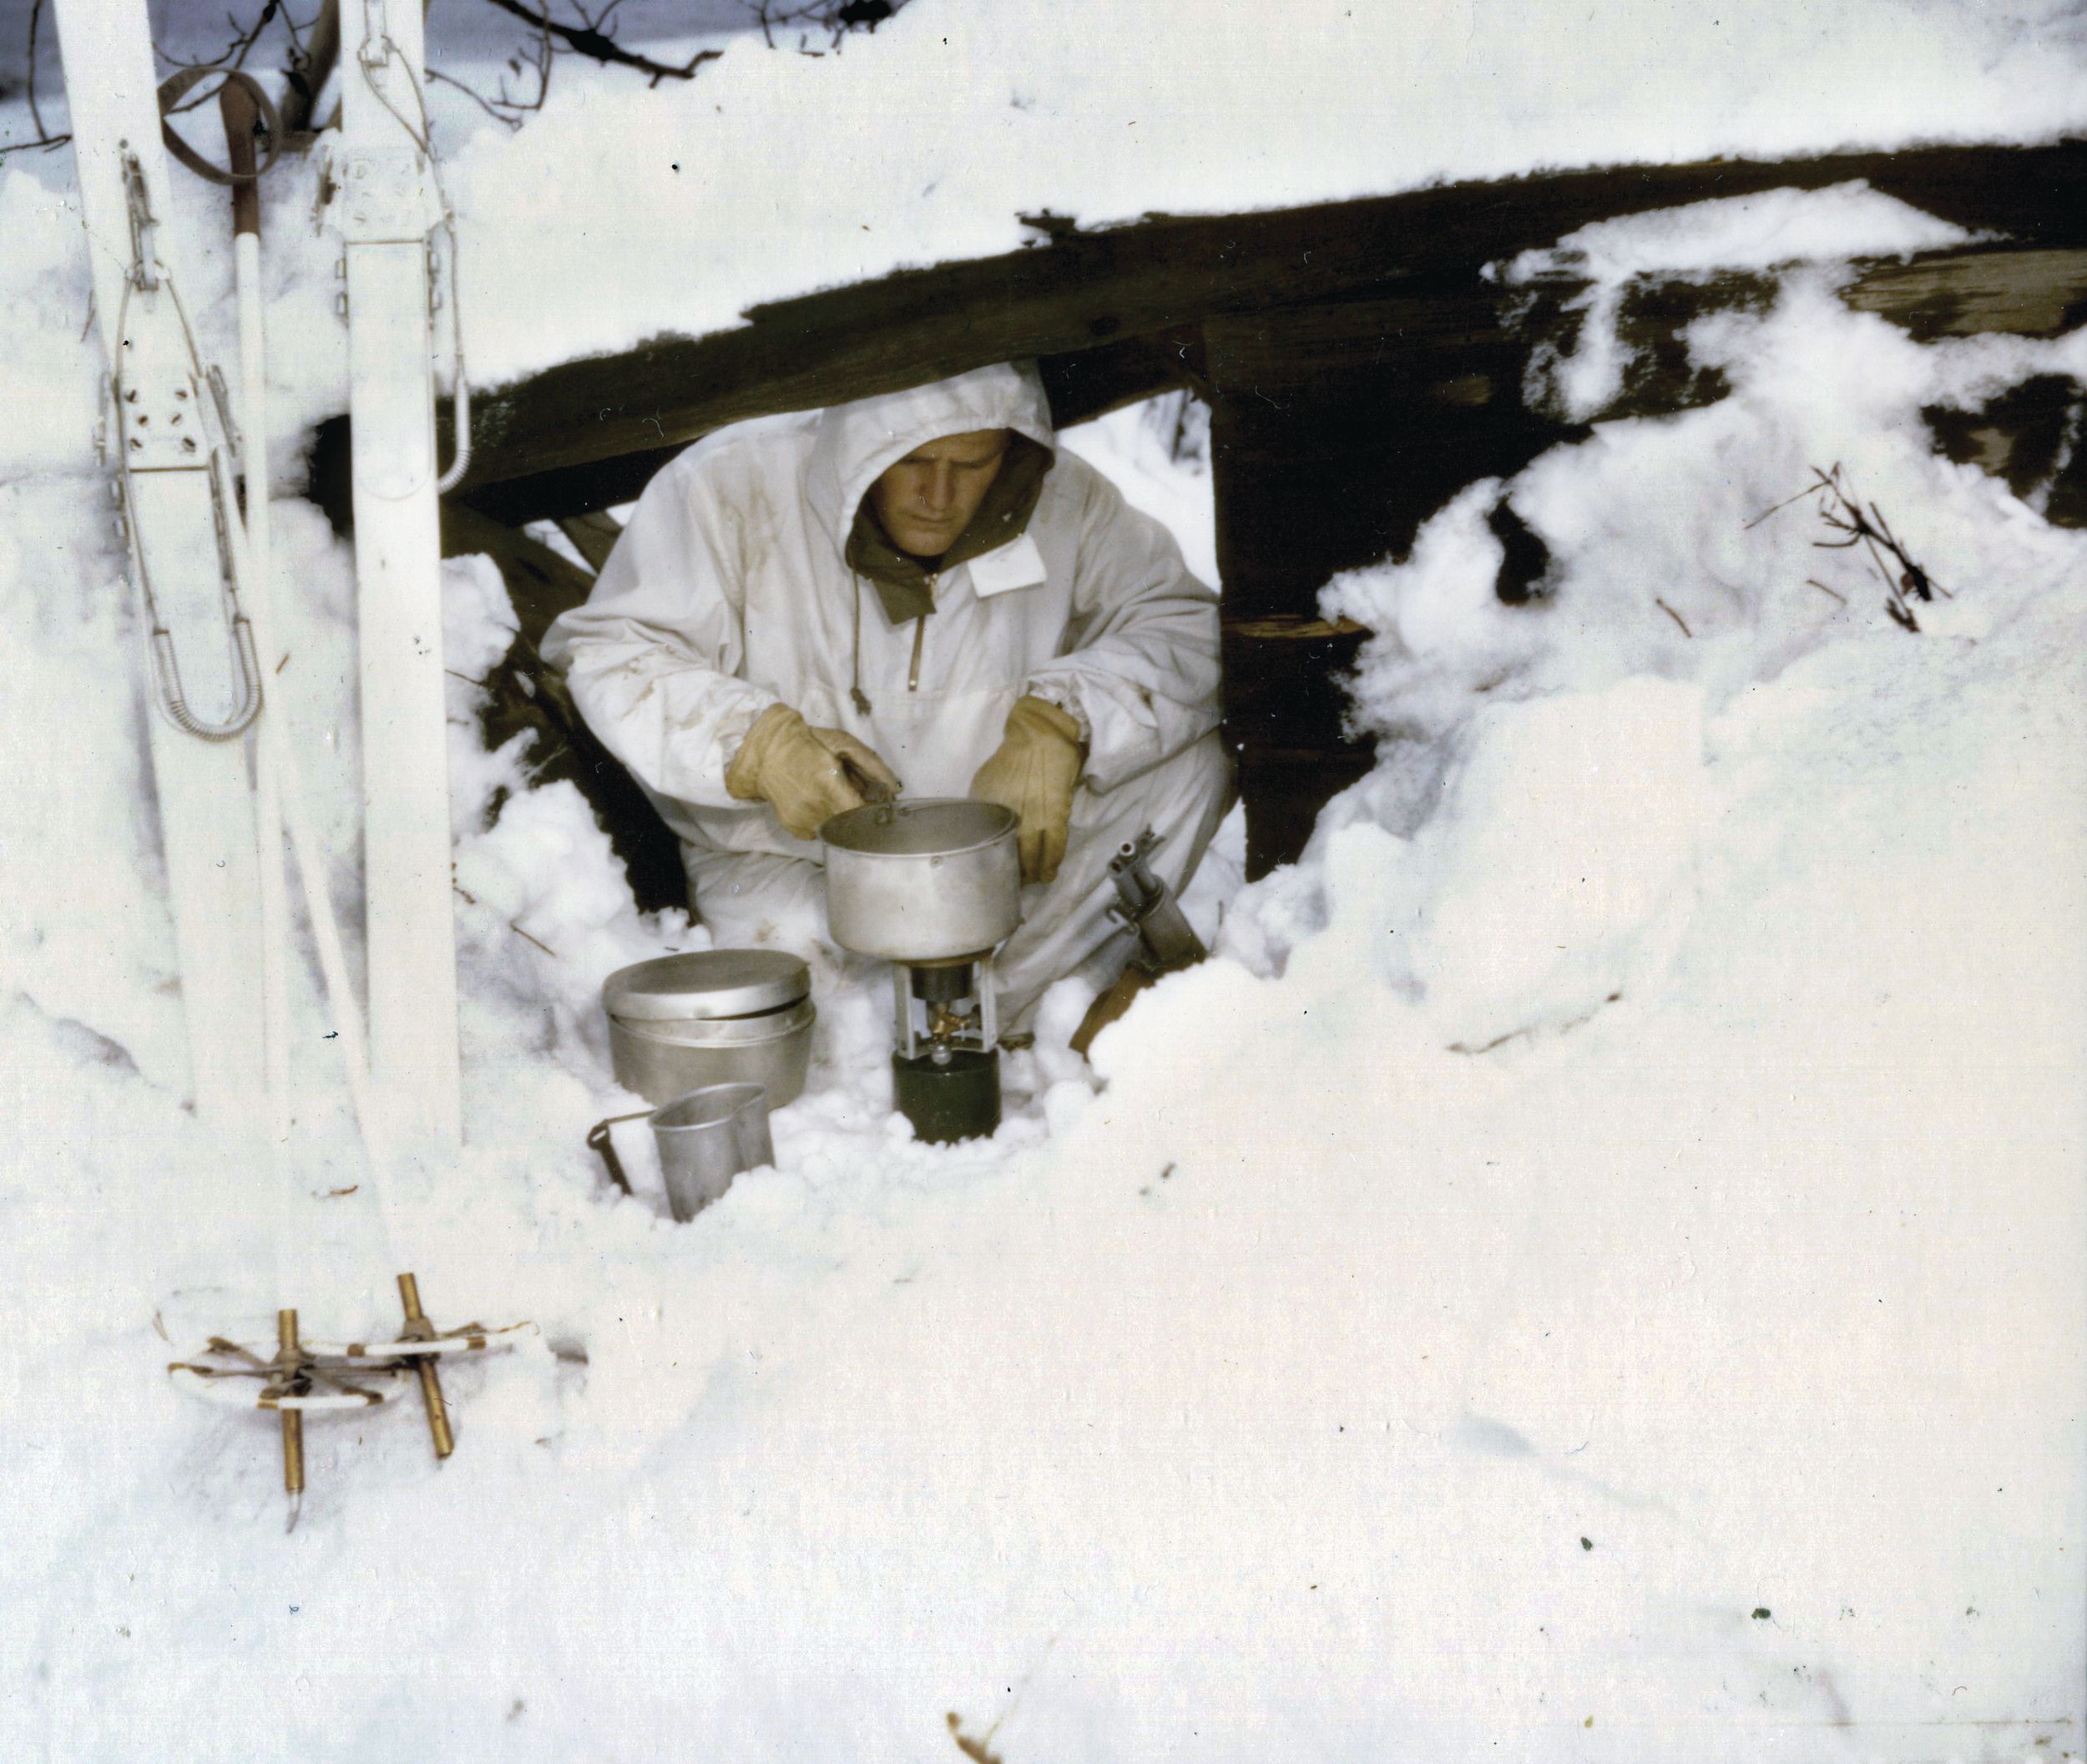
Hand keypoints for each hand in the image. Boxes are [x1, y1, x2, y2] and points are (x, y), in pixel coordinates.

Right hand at [726, 704, 901, 838]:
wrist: (765, 752)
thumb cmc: (809, 743)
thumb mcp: (843, 743)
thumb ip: (872, 765)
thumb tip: (896, 790)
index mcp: (829, 785)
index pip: (863, 814)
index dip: (875, 812)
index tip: (879, 805)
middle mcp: (815, 808)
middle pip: (853, 825)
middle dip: (860, 814)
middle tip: (856, 796)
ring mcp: (803, 821)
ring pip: (838, 831)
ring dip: (842, 818)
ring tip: (833, 796)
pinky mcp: (795, 828)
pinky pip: (820, 831)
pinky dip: (826, 820)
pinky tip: (818, 802)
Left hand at [969, 695, 1084, 882]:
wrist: (1041, 737)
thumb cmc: (1011, 757)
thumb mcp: (984, 781)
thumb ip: (982, 805)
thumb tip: (978, 825)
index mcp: (991, 807)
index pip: (987, 844)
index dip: (989, 861)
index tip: (989, 871)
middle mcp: (1012, 814)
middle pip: (1011, 853)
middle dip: (1012, 872)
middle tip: (1012, 883)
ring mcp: (1036, 815)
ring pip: (1035, 854)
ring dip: (1034, 872)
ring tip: (1034, 881)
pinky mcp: (1057, 813)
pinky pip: (1056, 844)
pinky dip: (1053, 861)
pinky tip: (1050, 872)